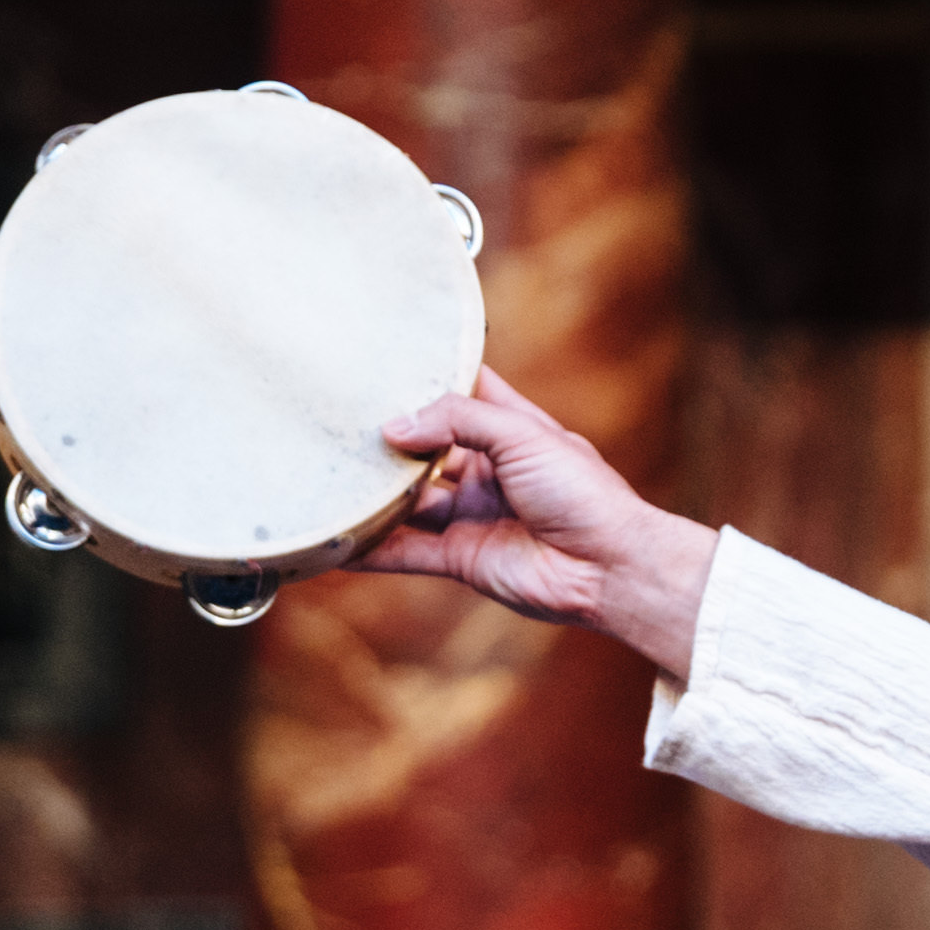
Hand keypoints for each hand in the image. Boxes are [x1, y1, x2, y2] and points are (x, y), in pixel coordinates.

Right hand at [354, 367, 716, 676]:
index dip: (427, 377)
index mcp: (510, 430)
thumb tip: (393, 427)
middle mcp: (486, 470)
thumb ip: (458, 420)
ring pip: (408, 502)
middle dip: (385, 439)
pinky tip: (333, 540)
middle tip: (331, 420)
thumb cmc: (584, 492)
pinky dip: (371, 548)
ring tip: (320, 475)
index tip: (379, 360)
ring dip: (371, 494)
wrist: (609, 568)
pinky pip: (406, 552)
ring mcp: (472, 515)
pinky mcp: (462, 559)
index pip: (462, 391)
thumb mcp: (522, 434)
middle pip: (423, 448)